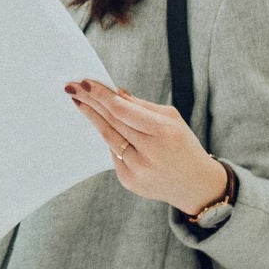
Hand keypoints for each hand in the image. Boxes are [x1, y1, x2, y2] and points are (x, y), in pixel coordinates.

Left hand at [65, 78, 228, 215]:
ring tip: (79, 101)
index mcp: (164, 132)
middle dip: (90, 102)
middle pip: (111, 121)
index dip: (101, 95)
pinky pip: (113, 154)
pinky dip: (109, 138)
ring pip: (108, 137)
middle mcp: (149, 152)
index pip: (123, 110)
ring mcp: (137, 169)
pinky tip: (102, 125)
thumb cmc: (183, 145)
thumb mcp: (173, 120)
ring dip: (91, 117)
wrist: (197, 186)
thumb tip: (115, 93)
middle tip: (71, 87)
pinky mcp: (129, 181)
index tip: (84, 82)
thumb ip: (143, 106)